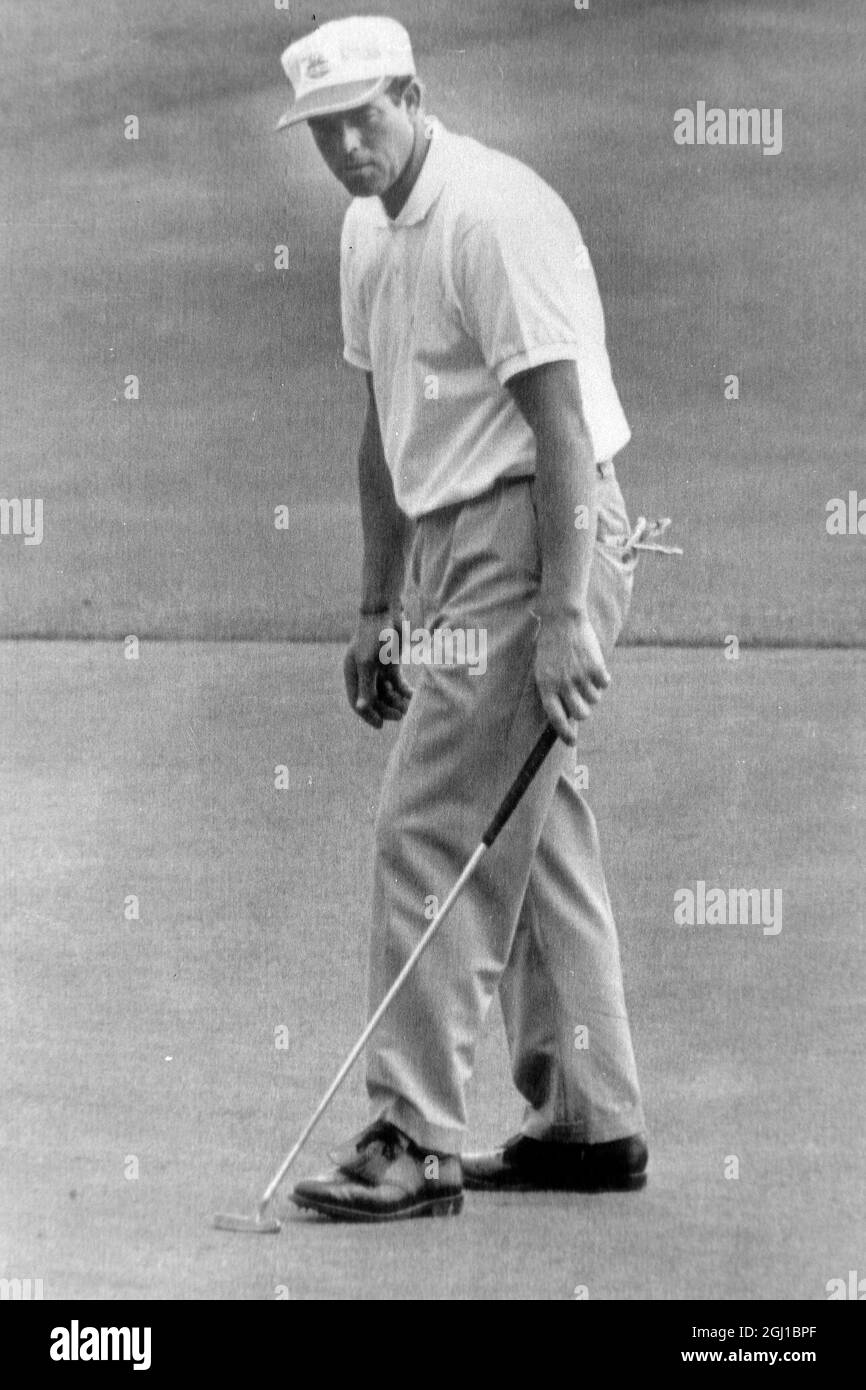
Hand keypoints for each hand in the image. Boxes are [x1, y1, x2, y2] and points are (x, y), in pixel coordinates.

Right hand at [343, 612, 412, 728]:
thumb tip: (361, 708)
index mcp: (353, 674)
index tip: (381, 725)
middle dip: (387, 709)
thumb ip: (366, 687)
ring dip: (397, 702)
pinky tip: (414, 698)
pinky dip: (405, 692)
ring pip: (388, 694)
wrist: (387, 611)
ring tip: (409, 707)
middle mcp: (364, 674)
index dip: (368, 715)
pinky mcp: (391, 665)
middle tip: (401, 715)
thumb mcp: (368, 662)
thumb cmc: (373, 635)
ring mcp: (378, 670)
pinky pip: (398, 684)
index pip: (357, 702)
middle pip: (374, 700)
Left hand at [534, 611, 609, 744]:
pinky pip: (604, 684)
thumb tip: (566, 715)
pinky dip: (602, 679)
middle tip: (582, 699)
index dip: (564, 734)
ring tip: (585, 675)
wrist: (563, 619)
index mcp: (546, 686)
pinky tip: (593, 666)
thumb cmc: (551, 646)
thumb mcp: (543, 669)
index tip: (572, 742)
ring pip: (594, 699)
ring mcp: (580, 676)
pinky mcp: (596, 667)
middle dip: (584, 710)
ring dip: (592, 692)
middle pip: (581, 714)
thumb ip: (552, 690)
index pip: (556, 718)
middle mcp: (563, 684)